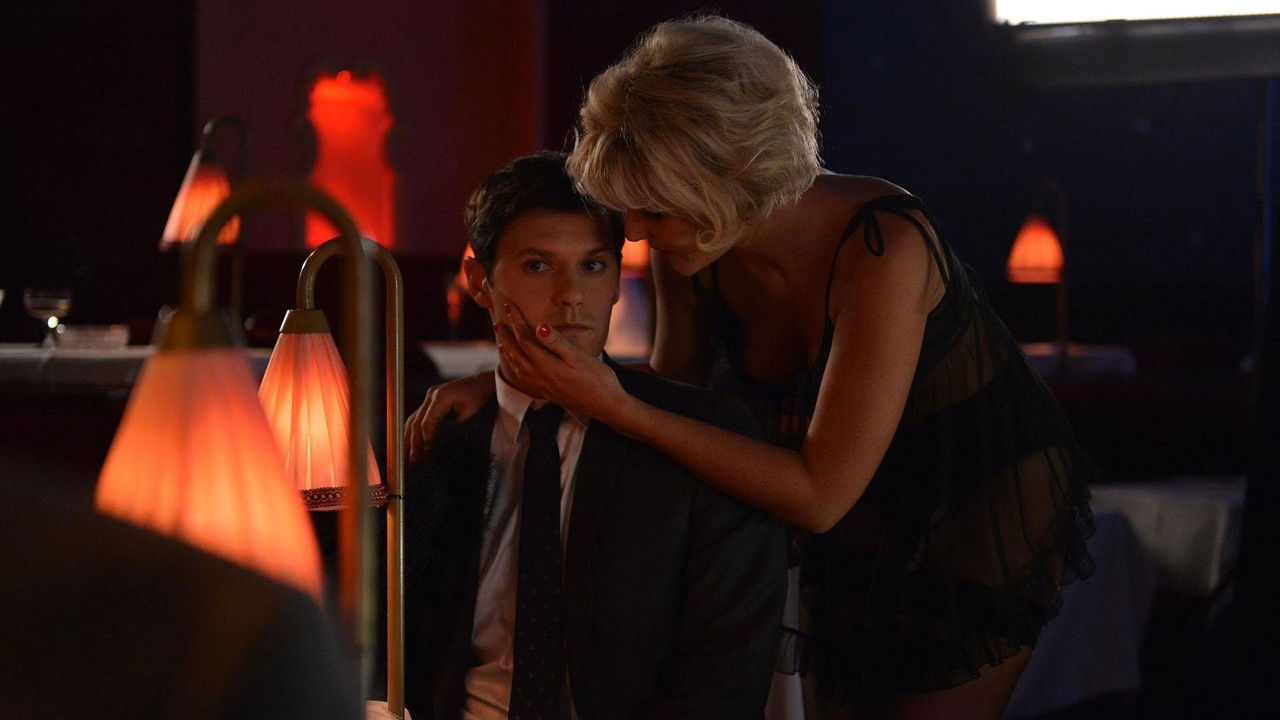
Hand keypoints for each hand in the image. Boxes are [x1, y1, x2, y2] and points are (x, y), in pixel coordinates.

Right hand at [403, 371, 495, 463]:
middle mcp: (430, 396)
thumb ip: (455, 427)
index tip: (426, 456)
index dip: (425, 441)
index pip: (426, 423)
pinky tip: (409, 443)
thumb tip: (441, 445)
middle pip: (416, 423)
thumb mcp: (470, 412)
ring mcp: (429, 397)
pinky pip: (417, 417)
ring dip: (409, 439)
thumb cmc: (479, 396)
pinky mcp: (430, 401)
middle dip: (413, 444)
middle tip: (412, 463)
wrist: (482, 381)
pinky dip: (412, 431)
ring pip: (413, 420)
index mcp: (440, 397)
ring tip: (407, 457)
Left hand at [493, 303, 627, 420]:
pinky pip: (523, 380)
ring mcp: (543, 386)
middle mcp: (540, 376)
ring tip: (500, 341)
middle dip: (506, 335)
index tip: (508, 306)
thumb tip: (539, 327)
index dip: (516, 321)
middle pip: (517, 352)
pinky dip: (515, 370)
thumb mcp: (579, 357)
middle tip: (496, 321)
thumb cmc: (598, 379)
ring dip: (507, 352)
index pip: (525, 338)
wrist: (606, 406)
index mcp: (547, 365)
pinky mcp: (548, 393)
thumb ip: (557, 343)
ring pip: (517, 367)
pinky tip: (516, 367)